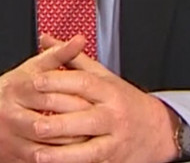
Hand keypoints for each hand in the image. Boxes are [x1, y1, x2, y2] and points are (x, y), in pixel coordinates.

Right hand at [0, 35, 93, 161]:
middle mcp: (8, 115)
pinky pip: (38, 162)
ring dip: (67, 148)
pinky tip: (73, 154)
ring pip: (42, 148)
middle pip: (43, 125)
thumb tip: (80, 40)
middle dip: (71, 126)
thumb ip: (58, 55)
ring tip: (89, 141)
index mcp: (14, 89)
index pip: (45, 94)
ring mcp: (7, 139)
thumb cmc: (9, 91)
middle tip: (95, 125)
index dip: (71, 98)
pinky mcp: (10, 158)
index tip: (93, 101)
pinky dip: (57, 159)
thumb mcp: (30, 69)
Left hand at [29, 34, 180, 162]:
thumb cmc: (125, 100)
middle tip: (32, 123)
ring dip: (61, 152)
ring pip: (88, 146)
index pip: (83, 83)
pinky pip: (90, 161)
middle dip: (57, 121)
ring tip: (37, 152)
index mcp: (109, 90)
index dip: (58, 82)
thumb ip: (73, 58)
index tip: (35, 82)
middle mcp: (113, 114)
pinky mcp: (112, 157)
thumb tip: (46, 39)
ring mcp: (114, 138)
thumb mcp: (103, 76)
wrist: (157, 129)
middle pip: (84, 116)